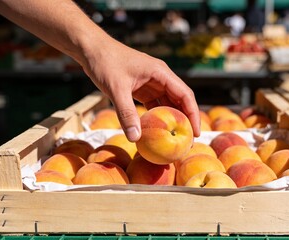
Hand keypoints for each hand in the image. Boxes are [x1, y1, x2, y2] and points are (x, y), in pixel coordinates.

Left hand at [82, 37, 200, 141]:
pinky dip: (157, 117)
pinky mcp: (142, 88)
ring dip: (172, 120)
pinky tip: (157, 131)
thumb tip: (135, 138)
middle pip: (180, 100)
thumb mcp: (116, 88)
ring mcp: (152, 83)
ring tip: (175, 139)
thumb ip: (126, 113)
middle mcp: (160, 78)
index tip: (196, 133)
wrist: (92, 50)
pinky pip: (155, 104)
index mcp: (161, 73)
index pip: (185, 95)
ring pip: (168, 103)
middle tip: (187, 141)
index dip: (193, 114)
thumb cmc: (105, 62)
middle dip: (185, 120)